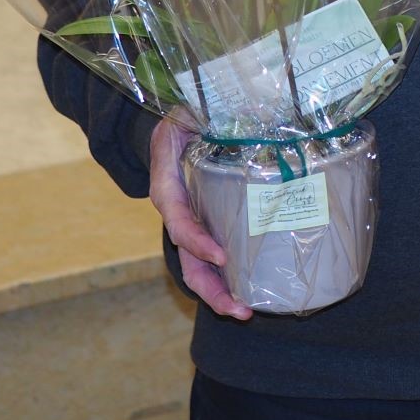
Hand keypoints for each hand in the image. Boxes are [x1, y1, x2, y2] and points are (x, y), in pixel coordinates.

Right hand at [149, 116, 252, 320]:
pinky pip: (211, 253)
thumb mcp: (190, 108)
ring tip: (245, 311)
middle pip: (185, 255)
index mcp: (167, 181)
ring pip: (196, 264)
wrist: (176, 118)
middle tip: (239, 308)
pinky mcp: (204, 221)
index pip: (177, 216)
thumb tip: (252, 115)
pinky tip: (250, 289)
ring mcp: (189, 219)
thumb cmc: (186, 112)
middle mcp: (175, 207)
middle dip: (209, 287)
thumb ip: (207, 115)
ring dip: (217, 291)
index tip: (221, 256)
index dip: (196, 239)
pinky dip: (227, 275)